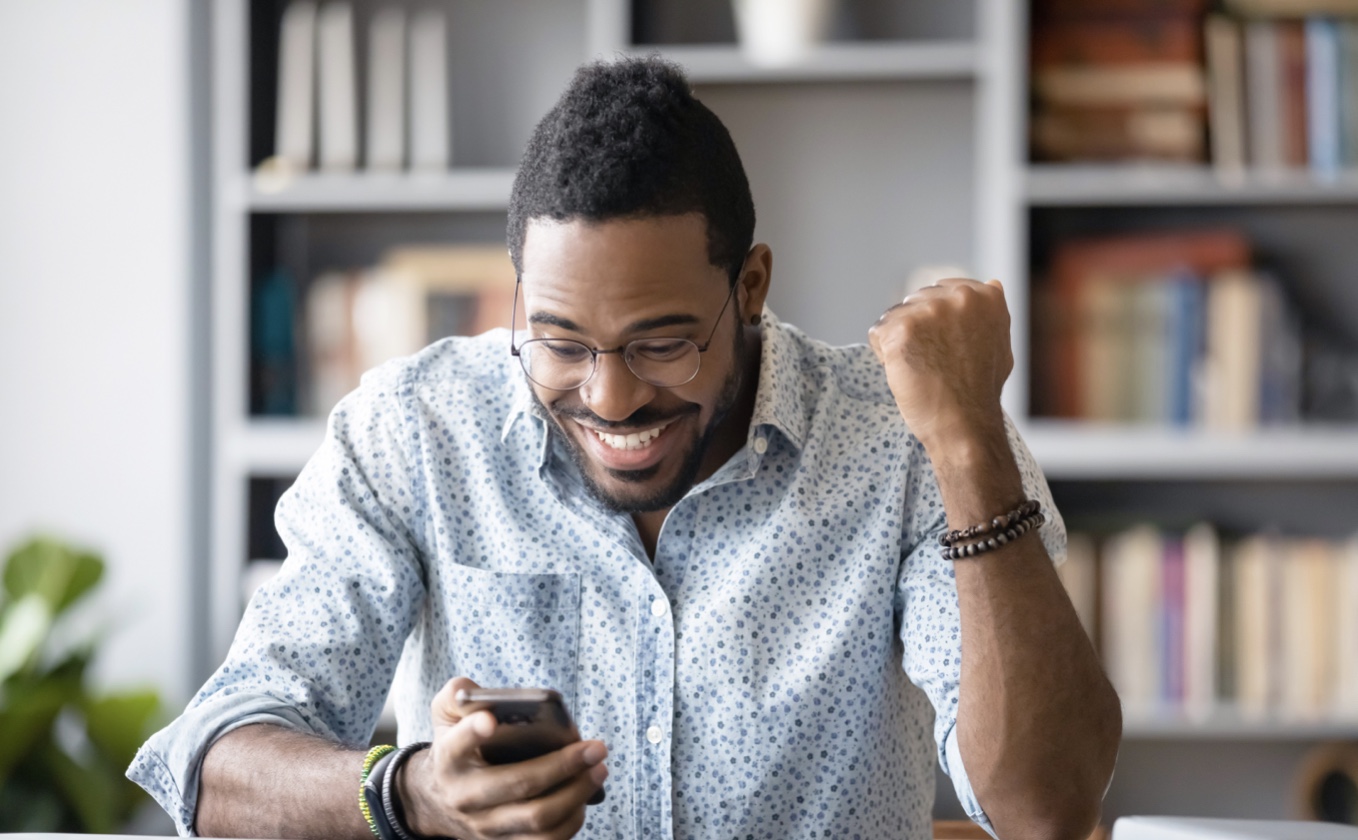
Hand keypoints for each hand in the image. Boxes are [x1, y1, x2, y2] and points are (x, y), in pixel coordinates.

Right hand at [398, 677, 607, 839]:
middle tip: (595, 748)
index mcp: (449, 759)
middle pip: (518, 784)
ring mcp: (486, 825)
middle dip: (563, 765)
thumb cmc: (455, 746)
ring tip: (599, 771)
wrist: (437, 800)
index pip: (458, 745)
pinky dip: (571, 822)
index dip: (473, 732)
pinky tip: (585, 797)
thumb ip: (457, 695)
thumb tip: (480, 693)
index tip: (491, 720)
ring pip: (538, 819)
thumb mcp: (445, 715)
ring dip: (576, 795)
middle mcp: (466, 796)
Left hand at [867, 278, 1012, 450]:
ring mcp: (931, 311)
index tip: (943, 347)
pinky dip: (884, 355)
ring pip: (895, 316)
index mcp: (987, 296)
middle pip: (915, 302)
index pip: (940, 292)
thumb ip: (990, 312)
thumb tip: (993, 284)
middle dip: (917, 330)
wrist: (964, 424)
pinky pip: (878, 333)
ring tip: (921, 368)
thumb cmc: (979, 392)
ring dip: (899, 342)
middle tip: (933, 363)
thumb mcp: (1001, 343)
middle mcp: (961, 297)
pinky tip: (905, 372)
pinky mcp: (903, 329)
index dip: (935, 322)